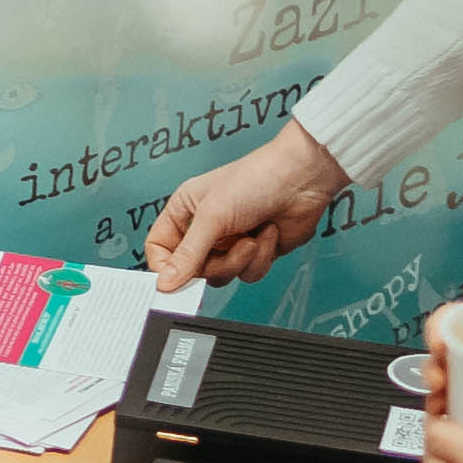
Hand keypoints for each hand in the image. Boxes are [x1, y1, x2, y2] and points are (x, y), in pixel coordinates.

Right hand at [144, 126, 348, 289]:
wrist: (302, 179)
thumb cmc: (255, 179)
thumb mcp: (212, 216)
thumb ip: (187, 254)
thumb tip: (165, 283)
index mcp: (184, 211)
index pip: (159, 249)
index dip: (165, 267)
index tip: (174, 280)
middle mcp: (205, 228)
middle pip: (193, 270)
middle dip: (217, 262)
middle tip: (228, 246)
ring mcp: (230, 242)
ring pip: (222, 276)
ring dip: (241, 259)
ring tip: (253, 234)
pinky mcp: (255, 252)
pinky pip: (248, 274)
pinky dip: (261, 258)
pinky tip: (268, 233)